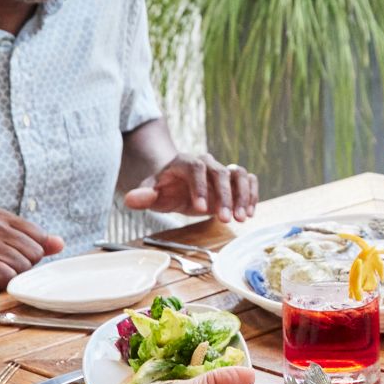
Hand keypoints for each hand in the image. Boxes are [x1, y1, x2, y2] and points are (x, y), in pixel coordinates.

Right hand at [0, 209, 64, 292]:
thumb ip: (31, 240)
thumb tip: (60, 243)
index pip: (39, 235)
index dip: (31, 252)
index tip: (11, 255)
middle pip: (34, 252)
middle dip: (22, 265)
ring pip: (23, 266)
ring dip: (10, 275)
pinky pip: (7, 277)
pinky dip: (0, 283)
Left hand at [124, 152, 258, 222]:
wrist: (176, 184)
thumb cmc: (163, 190)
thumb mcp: (151, 194)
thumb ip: (143, 196)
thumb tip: (130, 199)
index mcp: (184, 163)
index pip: (195, 168)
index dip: (200, 187)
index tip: (201, 209)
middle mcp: (206, 163)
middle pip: (220, 172)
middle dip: (225, 197)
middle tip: (226, 220)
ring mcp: (221, 170)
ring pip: (239, 174)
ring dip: (243, 196)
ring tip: (243, 218)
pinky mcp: (233, 179)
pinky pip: (249, 180)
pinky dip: (252, 194)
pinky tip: (250, 213)